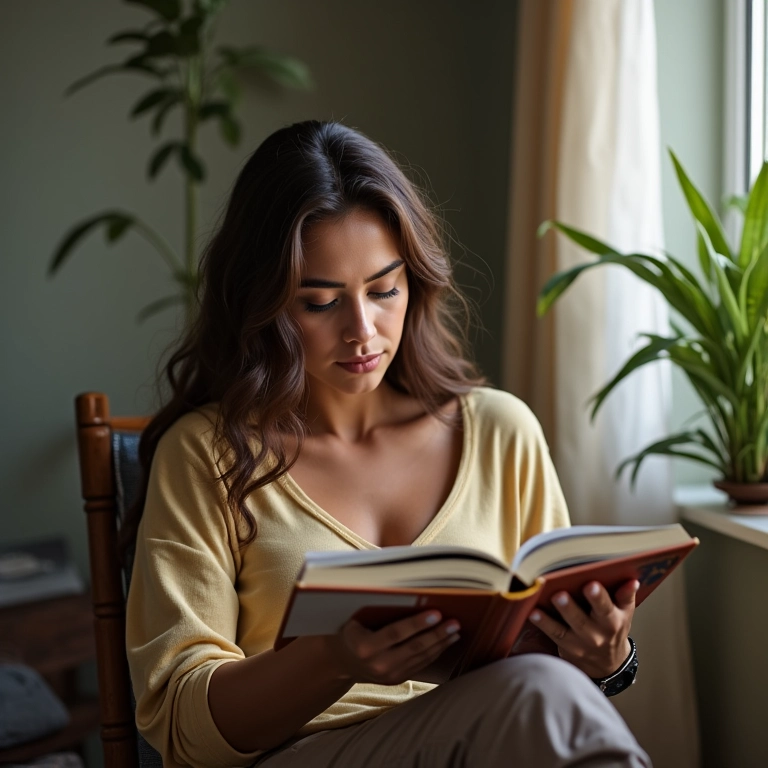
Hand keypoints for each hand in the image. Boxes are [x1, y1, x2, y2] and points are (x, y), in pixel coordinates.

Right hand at [323, 611, 460, 685]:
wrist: (343, 661)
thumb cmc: (352, 629)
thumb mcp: (357, 619)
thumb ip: (379, 611)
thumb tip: (411, 594)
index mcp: (364, 646)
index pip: (395, 633)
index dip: (417, 624)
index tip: (436, 613)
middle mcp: (377, 664)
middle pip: (413, 647)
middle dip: (437, 634)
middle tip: (454, 622)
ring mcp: (388, 675)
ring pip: (420, 657)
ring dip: (440, 644)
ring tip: (455, 630)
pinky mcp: (397, 680)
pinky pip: (420, 665)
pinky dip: (435, 652)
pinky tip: (446, 642)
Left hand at [529, 579, 637, 678]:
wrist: (608, 664)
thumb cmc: (613, 630)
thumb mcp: (625, 614)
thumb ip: (625, 596)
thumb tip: (631, 580)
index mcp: (612, 622)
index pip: (605, 609)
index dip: (598, 598)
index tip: (591, 585)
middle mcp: (595, 635)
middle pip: (581, 621)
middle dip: (570, 608)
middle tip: (560, 594)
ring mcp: (579, 643)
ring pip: (562, 630)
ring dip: (549, 620)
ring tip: (537, 608)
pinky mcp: (566, 648)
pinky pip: (553, 636)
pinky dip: (542, 624)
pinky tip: (532, 613)